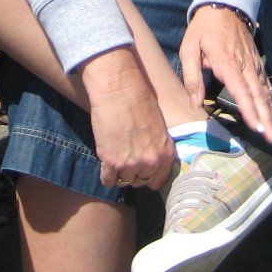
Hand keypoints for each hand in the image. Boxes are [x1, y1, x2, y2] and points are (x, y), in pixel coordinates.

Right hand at [78, 47, 175, 190]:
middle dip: (134, 174)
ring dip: (119, 173)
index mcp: (165, 152)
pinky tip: (106, 166)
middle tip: (127, 160)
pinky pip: (108, 180)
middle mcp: (150, 161)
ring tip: (115, 159)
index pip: (159, 180)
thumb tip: (151, 160)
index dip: (150, 177)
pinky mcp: (111, 161)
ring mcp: (131, 164)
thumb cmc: (139, 99)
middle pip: (141, 181)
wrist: (119, 89)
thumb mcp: (158, 125)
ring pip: (124, 181)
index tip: (143, 173)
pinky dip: (106, 176)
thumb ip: (157, 146)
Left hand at [179, 5, 271, 145]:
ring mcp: (255, 67)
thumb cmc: (203, 30)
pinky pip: (269, 89)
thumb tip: (195, 102)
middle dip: (268, 121)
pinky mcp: (258, 67)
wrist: (224, 8)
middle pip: (259, 97)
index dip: (250, 110)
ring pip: (267, 95)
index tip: (257, 128)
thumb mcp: (189, 48)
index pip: (241, 90)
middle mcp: (246, 67)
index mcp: (228, 63)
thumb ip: (192, 76)